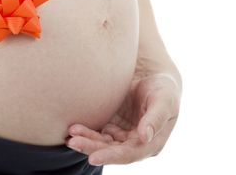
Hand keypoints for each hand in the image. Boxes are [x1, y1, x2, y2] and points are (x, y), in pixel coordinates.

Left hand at [65, 60, 181, 165]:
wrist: (153, 77)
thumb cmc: (164, 89)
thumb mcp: (165, 100)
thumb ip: (156, 118)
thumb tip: (145, 137)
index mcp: (150, 143)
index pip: (129, 154)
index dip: (111, 157)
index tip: (93, 157)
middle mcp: (134, 143)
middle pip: (110, 150)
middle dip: (91, 148)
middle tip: (73, 142)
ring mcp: (121, 135)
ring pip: (101, 142)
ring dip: (85, 140)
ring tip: (70, 133)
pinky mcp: (111, 124)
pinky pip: (95, 131)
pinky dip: (84, 131)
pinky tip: (71, 128)